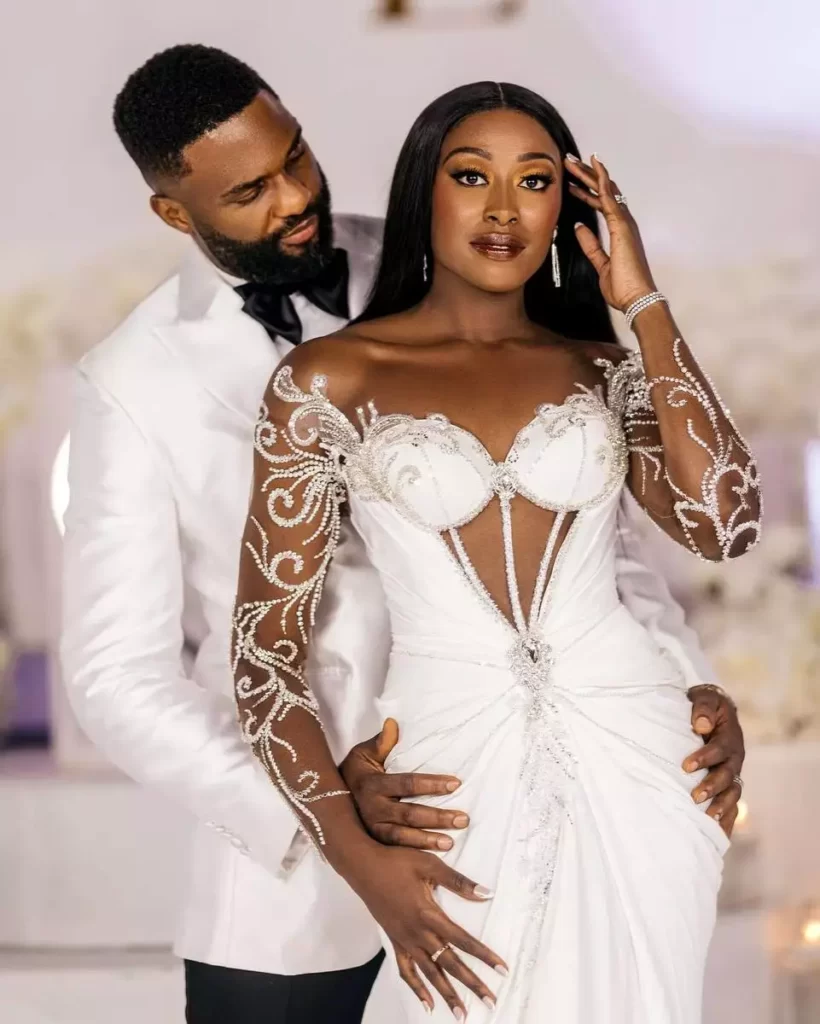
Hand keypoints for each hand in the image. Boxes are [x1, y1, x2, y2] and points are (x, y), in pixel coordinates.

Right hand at [341, 719, 469, 851]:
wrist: (327, 801)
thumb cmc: (354, 775)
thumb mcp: (363, 755)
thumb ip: (381, 742)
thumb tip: (393, 722)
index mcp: (373, 784)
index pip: (408, 783)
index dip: (432, 783)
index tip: (456, 784)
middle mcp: (373, 808)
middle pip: (410, 814)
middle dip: (438, 817)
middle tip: (463, 819)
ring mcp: (372, 830)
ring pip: (403, 837)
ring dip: (427, 840)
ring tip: (450, 843)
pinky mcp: (373, 845)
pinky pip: (395, 852)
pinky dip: (413, 855)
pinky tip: (430, 859)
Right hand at [342, 841, 506, 1016]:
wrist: (363, 866)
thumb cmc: (396, 861)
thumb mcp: (430, 865)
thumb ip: (458, 881)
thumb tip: (487, 893)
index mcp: (429, 915)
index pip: (463, 940)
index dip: (484, 955)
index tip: (502, 969)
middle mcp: (418, 933)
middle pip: (449, 964)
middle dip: (472, 983)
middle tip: (491, 1001)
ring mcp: (405, 940)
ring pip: (430, 973)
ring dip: (447, 994)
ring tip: (461, 1014)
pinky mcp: (395, 941)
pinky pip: (406, 970)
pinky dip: (417, 989)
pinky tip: (428, 1004)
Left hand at [565, 153, 656, 311]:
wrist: (636, 298)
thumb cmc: (623, 286)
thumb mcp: (600, 263)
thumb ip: (591, 245)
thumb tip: (579, 227)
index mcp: (619, 232)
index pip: (601, 205)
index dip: (586, 193)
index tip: (572, 184)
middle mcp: (624, 223)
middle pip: (603, 192)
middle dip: (585, 177)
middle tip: (569, 163)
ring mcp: (624, 222)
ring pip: (605, 190)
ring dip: (588, 174)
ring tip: (571, 161)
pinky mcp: (621, 225)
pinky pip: (610, 197)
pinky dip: (602, 180)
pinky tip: (594, 166)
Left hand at [683, 685, 744, 835]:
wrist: (712, 712)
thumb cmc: (704, 706)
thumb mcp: (704, 699)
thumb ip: (703, 709)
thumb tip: (701, 725)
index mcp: (729, 736)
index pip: (719, 749)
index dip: (704, 758)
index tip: (686, 766)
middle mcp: (734, 757)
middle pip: (727, 775)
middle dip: (712, 786)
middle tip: (695, 797)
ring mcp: (732, 771)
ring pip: (732, 791)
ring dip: (721, 805)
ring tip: (708, 817)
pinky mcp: (727, 783)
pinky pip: (732, 802)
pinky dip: (727, 816)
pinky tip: (717, 831)